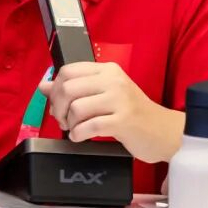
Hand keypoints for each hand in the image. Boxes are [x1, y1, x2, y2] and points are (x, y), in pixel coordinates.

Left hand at [38, 62, 183, 162]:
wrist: (164, 132)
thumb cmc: (133, 114)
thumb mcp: (104, 95)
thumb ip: (75, 88)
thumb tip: (43, 86)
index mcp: (108, 70)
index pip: (68, 70)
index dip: (55, 89)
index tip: (57, 103)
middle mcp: (113, 81)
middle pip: (68, 88)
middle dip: (59, 108)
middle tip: (64, 120)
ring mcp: (120, 100)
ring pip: (76, 107)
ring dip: (69, 124)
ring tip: (75, 129)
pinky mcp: (123, 121)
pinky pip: (89, 126)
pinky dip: (78, 134)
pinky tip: (80, 137)